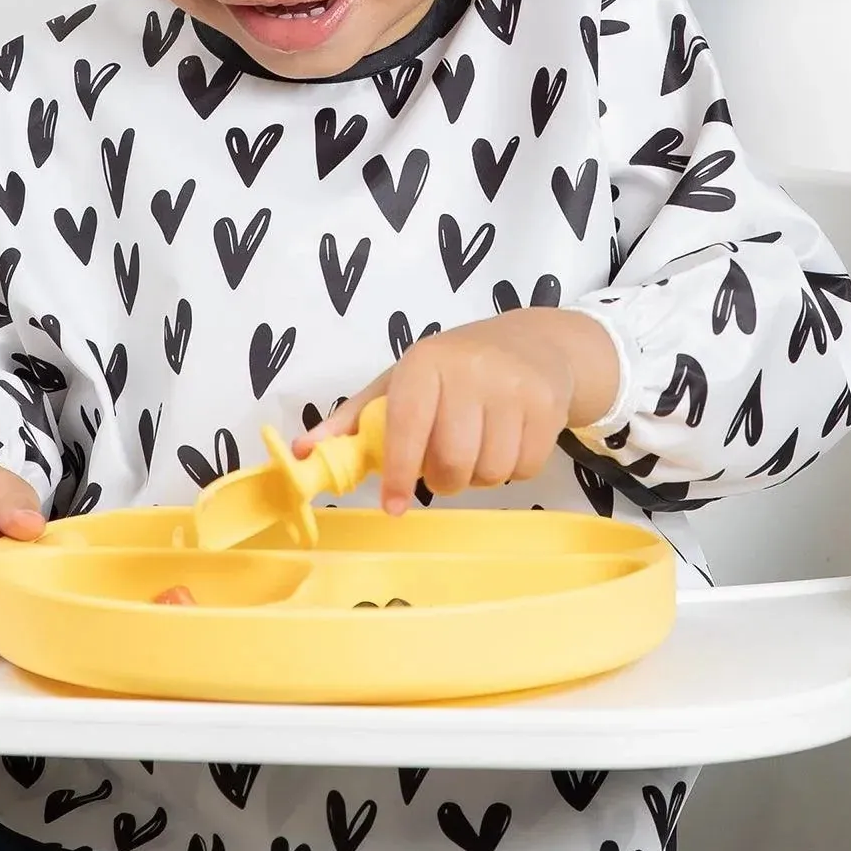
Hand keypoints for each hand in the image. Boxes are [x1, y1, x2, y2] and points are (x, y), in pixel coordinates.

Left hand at [296, 309, 619, 512]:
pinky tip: (506, 442)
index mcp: (424, 364)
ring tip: (475, 449)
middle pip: (450, 462)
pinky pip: (523, 470)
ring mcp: (513, 388)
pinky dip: (511, 471)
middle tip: (441, 466)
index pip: (405, 427)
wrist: (532, 343)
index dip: (396, 473)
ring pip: (489, 472)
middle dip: (441, 479)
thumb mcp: (399, 382)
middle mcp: (469, 371)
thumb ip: (352, 419)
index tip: (392, 507)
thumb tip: (301, 453)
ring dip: (477, 477)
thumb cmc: (452, 368)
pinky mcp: (548, 406)